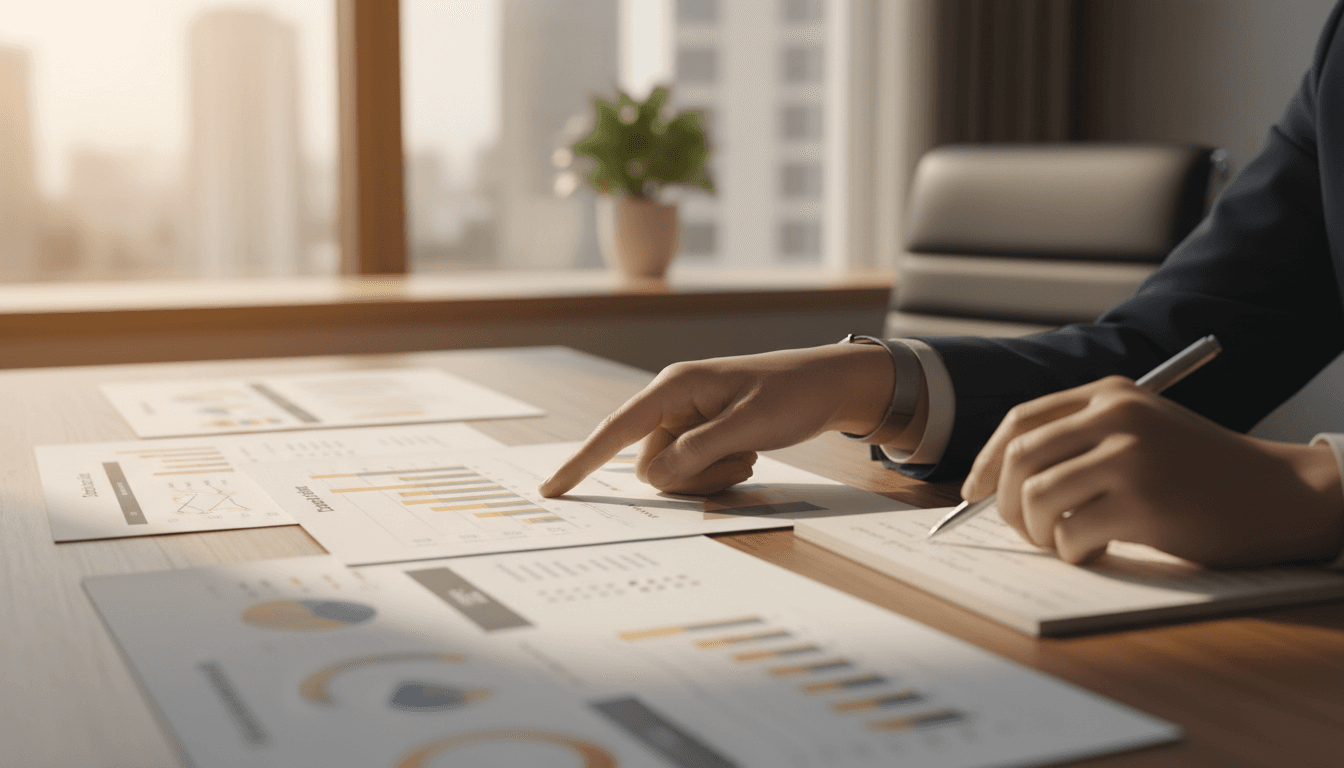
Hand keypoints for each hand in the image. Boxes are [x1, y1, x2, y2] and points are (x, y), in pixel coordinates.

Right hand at [538, 344, 905, 496]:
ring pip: (672, 473)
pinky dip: (718, 473)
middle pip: (651, 464)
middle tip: (741, 459)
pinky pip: (691, 471)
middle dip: (692, 476)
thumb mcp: (749, 425)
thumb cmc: (792, 394)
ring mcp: (685, 419)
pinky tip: (747, 453)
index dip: (581, 463)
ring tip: (748, 452)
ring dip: (710, 476)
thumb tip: (656, 477)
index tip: (552, 491)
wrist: (828, 385)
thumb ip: (700, 451)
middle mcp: (671, 402)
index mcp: (674, 387)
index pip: (615, 430)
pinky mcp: (700, 434)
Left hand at [961, 376, 1343, 566]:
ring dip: (1038, 532)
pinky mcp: (1144, 502)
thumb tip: (999, 484)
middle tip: (1021, 530)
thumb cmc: (1202, 472)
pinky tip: (1096, 552)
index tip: (974, 493)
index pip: (1020, 422)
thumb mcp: (1142, 431)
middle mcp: (1116, 417)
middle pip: (1019, 458)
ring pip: (1037, 498)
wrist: (1280, 494)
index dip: (987, 461)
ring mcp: (1130, 457)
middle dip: (1003, 502)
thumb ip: (1080, 440)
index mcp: (1110, 394)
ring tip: (1063, 542)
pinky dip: (1071, 552)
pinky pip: (1071, 534)